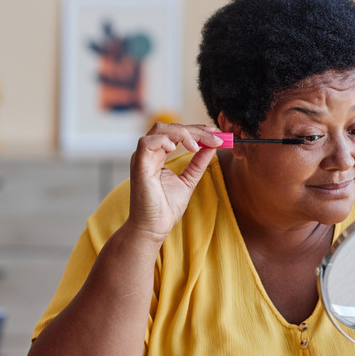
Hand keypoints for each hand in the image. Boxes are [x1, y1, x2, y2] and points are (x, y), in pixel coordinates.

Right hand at [125, 122, 223, 243]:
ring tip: (197, 146)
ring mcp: (142, 158)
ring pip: (160, 130)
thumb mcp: (188, 180)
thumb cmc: (166, 208)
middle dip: (194, 129)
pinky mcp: (139, 166)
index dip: (196, 130)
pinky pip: (147, 143)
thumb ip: (198, 163)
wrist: (154, 228)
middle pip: (170, 127)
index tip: (215, 133)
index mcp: (158, 156)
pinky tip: (178, 148)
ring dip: (182, 133)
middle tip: (213, 137)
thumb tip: (213, 146)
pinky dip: (163, 141)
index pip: (176, 133)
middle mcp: (149, 154)